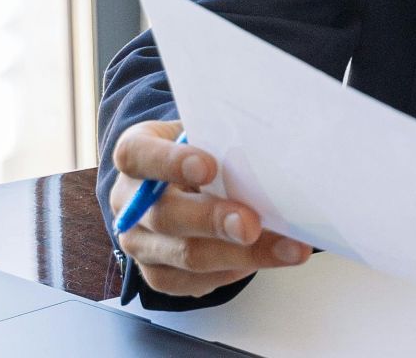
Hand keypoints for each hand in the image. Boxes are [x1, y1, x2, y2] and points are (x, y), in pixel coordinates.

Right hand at [107, 120, 311, 296]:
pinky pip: (195, 281)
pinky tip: (267, 259)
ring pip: (185, 256)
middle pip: (164, 216)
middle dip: (213, 221)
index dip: (169, 163)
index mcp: (136, 156)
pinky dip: (236, 271)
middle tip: (251, 225)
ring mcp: (141, 244)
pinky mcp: (159, 274)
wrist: (186, 184)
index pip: (137, 156)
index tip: (207, 167)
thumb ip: (224, 139)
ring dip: (240, 256)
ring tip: (286, 249)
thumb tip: (270, 148)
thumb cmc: (202, 151)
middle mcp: (130, 204)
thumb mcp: (207, 133)